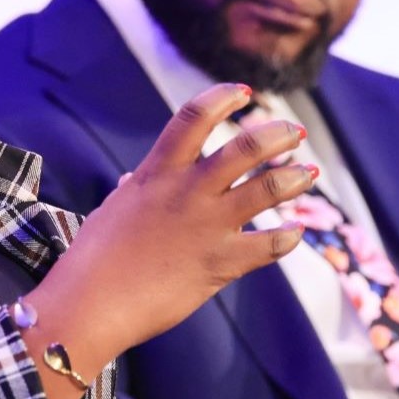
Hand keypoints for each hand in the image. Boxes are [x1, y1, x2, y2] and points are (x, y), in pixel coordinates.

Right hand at [23, 83, 313, 398]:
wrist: (90, 304)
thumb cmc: (91, 259)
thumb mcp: (112, 211)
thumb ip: (133, 191)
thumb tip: (134, 179)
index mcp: (158, 172)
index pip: (194, 116)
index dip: (224, 98)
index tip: (244, 94)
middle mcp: (188, 192)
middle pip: (244, 147)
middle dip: (277, 135)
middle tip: (295, 132)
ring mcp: (207, 226)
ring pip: (266, 189)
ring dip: (294, 178)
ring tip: (308, 173)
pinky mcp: (220, 263)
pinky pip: (268, 246)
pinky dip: (286, 238)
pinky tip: (294, 234)